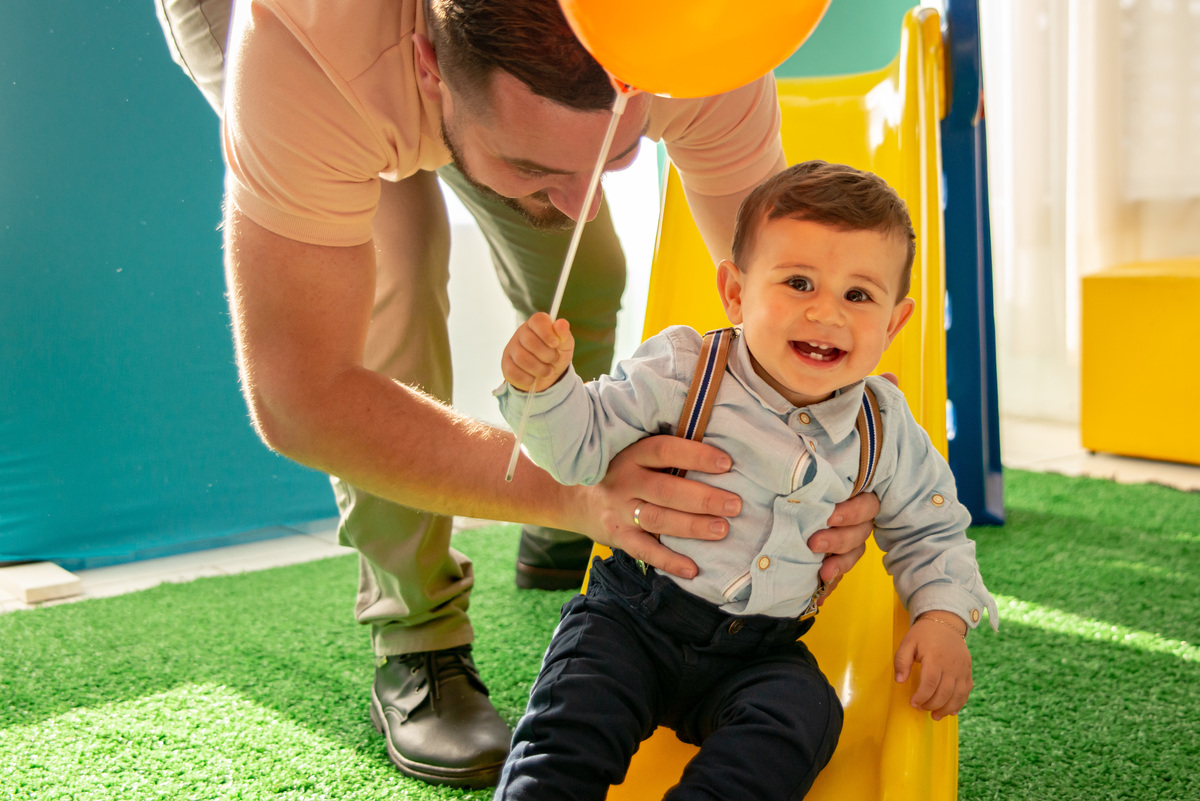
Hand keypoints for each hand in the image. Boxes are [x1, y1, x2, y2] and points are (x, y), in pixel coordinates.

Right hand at [501, 312, 573, 391]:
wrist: (548, 376)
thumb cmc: (556, 355)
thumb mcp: (565, 346)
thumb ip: (564, 335)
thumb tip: (562, 323)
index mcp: (537, 324)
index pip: (538, 320)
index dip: (547, 333)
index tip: (556, 344)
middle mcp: (521, 333)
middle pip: (530, 341)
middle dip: (546, 355)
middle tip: (553, 360)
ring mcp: (511, 348)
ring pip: (521, 358)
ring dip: (539, 369)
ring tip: (547, 371)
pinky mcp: (506, 364)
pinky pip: (513, 372)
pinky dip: (528, 379)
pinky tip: (534, 377)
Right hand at [572, 435, 740, 579]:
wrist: (577, 499)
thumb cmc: (623, 473)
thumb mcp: (635, 455)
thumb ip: (667, 456)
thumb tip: (720, 457)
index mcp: (632, 455)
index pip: (665, 450)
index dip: (696, 456)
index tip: (727, 463)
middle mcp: (624, 482)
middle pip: (666, 491)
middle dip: (703, 499)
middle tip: (734, 505)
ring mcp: (619, 512)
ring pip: (658, 520)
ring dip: (692, 527)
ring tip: (722, 530)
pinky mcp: (617, 537)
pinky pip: (644, 552)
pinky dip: (669, 561)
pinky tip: (693, 569)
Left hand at [806, 372, 896, 602]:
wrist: (804, 475)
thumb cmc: (831, 452)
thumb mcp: (849, 434)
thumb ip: (870, 408)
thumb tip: (892, 376)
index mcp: (862, 486)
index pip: (868, 502)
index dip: (855, 508)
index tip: (835, 509)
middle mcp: (858, 509)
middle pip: (860, 528)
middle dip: (842, 532)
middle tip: (818, 532)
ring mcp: (846, 530)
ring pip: (851, 547)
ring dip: (836, 553)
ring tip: (814, 553)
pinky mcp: (831, 547)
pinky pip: (839, 565)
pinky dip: (833, 573)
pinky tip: (821, 579)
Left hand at [894, 613, 971, 720]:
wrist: (946, 622)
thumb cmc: (924, 634)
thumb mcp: (907, 642)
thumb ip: (901, 661)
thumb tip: (900, 681)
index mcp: (935, 657)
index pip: (930, 683)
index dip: (922, 697)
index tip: (913, 703)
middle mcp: (952, 665)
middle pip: (944, 692)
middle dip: (932, 705)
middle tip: (921, 708)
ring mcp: (962, 669)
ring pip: (958, 695)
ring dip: (946, 709)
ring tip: (935, 716)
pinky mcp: (968, 671)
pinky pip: (966, 691)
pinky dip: (959, 703)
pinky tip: (951, 711)